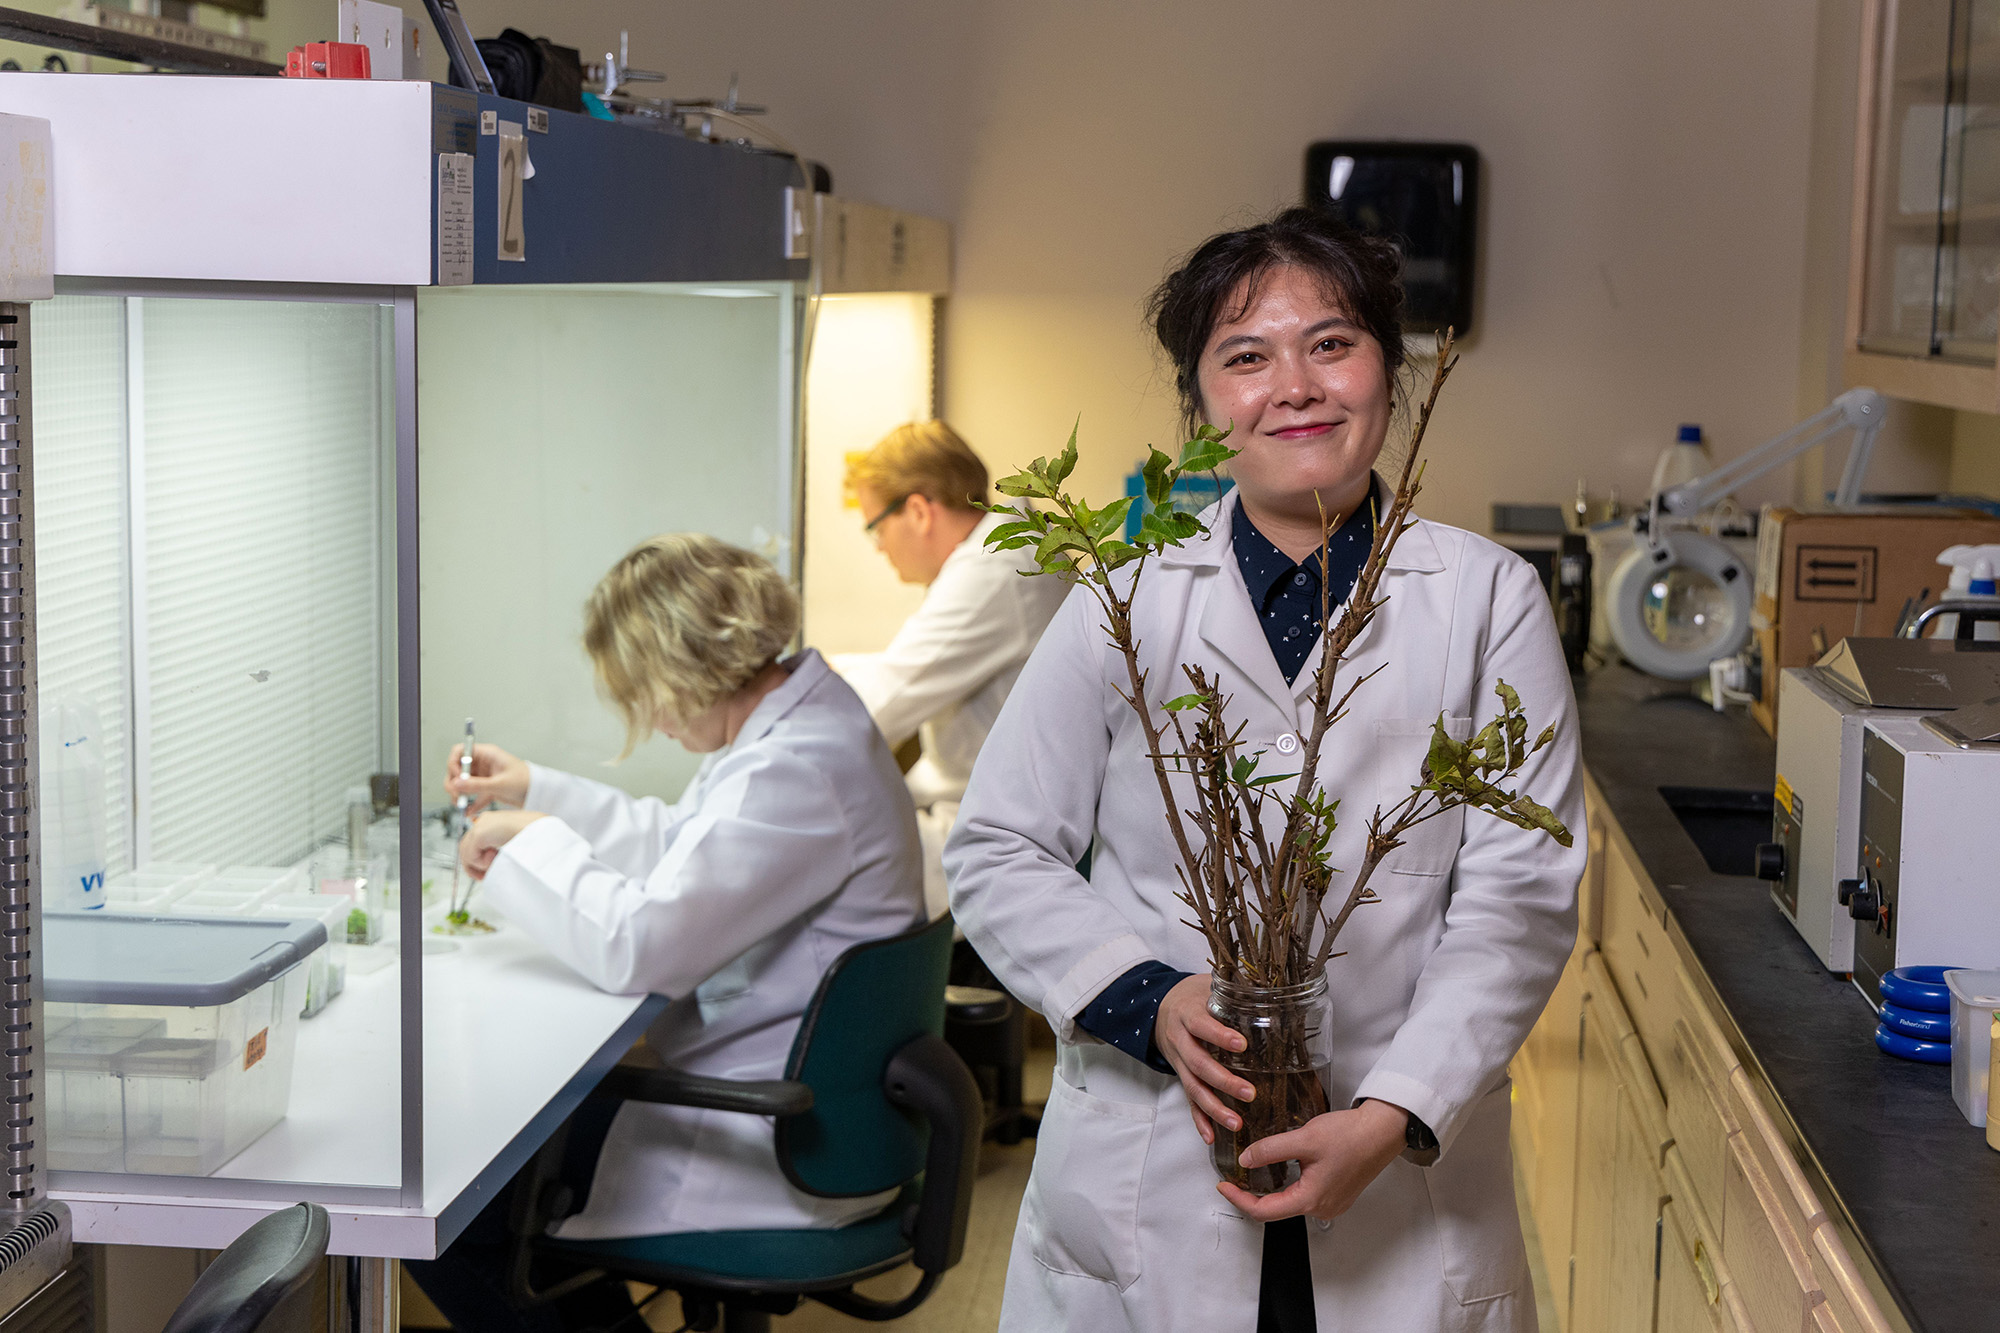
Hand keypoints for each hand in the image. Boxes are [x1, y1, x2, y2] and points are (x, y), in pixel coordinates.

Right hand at [445, 742, 529, 813]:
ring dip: (459, 794)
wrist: (539, 793)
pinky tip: (469, 812)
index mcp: (487, 754)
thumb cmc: (526, 781)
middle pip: (458, 769)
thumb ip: (477, 785)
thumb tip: (456, 783)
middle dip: (454, 782)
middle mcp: (483, 764)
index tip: (457, 777)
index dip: (454, 763)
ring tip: (461, 805)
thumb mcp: (500, 783)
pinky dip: (470, 804)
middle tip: (456, 794)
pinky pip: (473, 795)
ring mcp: (484, 777)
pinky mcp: (487, 789)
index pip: (460, 751)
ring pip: (463, 783)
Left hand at [459, 809, 545, 880]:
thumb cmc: (539, 838)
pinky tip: (496, 859)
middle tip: (484, 876)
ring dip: (479, 864)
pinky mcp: (480, 834)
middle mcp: (486, 821)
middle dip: (473, 865)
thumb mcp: (516, 844)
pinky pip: (471, 856)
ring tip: (495, 865)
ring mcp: (482, 826)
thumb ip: (501, 849)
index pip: (475, 841)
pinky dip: (481, 864)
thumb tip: (488, 862)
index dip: (478, 859)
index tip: (486, 872)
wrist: (545, 833)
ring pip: (466, 852)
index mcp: (495, 821)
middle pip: (465, 846)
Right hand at [1152, 973, 1254, 1145]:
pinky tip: (1211, 1136)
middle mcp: (1180, 1040)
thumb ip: (1234, 989)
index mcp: (1187, 1014)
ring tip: (1236, 1123)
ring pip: (1193, 1087)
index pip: (1201, 1025)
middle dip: (1223, 1081)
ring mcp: (1179, 1061)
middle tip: (1249, 1092)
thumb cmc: (1192, 995)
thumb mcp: (1207, 985)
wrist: (1158, 1007)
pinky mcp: (1181, 1076)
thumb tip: (1272, 989)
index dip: (1219, 1035)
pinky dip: (1199, 1120)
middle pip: (1199, 1064)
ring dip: (1214, 1108)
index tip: (1241, 1045)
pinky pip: (1188, 1100)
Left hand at [1216, 1098, 1409, 1221]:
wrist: (1383, 1131)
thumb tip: (1245, 1160)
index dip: (1238, 1199)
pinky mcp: (1336, 1195)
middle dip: (1250, 1196)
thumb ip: (1271, 1150)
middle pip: (1275, 1211)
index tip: (1223, 1186)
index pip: (1263, 1211)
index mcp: (1311, 1199)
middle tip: (1232, 1180)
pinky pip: (1304, 1197)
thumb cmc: (1351, 1135)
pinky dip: (1286, 1188)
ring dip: (1268, 1192)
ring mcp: (1330, 1203)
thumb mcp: (1304, 1139)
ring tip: (1249, 1174)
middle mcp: (1321, 1208)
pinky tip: (1278, 1172)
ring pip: (1289, 1203)